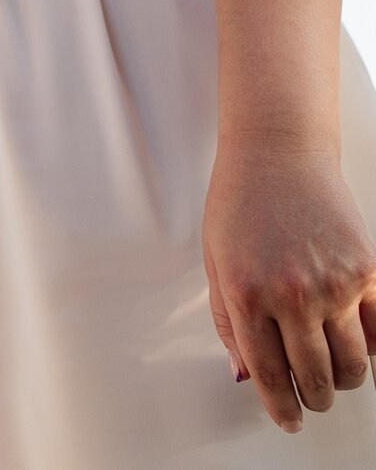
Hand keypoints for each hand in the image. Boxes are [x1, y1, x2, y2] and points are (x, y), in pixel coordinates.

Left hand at [204, 141, 375, 432]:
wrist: (277, 154)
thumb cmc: (239, 204)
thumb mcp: (214, 264)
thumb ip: (227, 323)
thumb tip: (246, 376)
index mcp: (245, 294)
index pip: (268, 374)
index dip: (280, 407)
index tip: (288, 421)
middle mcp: (291, 294)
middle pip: (314, 378)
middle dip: (313, 399)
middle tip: (310, 399)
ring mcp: (335, 284)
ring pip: (352, 365)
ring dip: (343, 380)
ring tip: (331, 371)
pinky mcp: (368, 272)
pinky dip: (370, 348)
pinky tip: (353, 342)